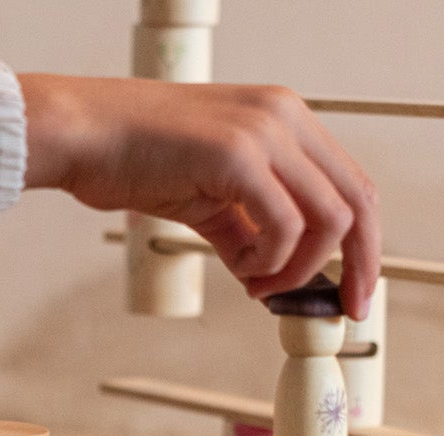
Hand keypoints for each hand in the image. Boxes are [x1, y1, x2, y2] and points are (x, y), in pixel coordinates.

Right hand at [18, 74, 380, 317]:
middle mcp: (283, 115)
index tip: (353, 291)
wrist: (80, 135)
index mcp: (284, 117)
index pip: (351, 185)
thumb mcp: (208, 195)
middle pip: (358, 201)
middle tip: (345, 310)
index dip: (363, 245)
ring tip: (260, 286)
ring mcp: (263, 131)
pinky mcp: (235, 154)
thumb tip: (272, 278)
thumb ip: (247, 228)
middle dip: (359, 265)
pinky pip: (284, 228)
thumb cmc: (133, 158)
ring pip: (329, 219)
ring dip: (300, 269)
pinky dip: (270, 263)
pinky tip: (240, 270)